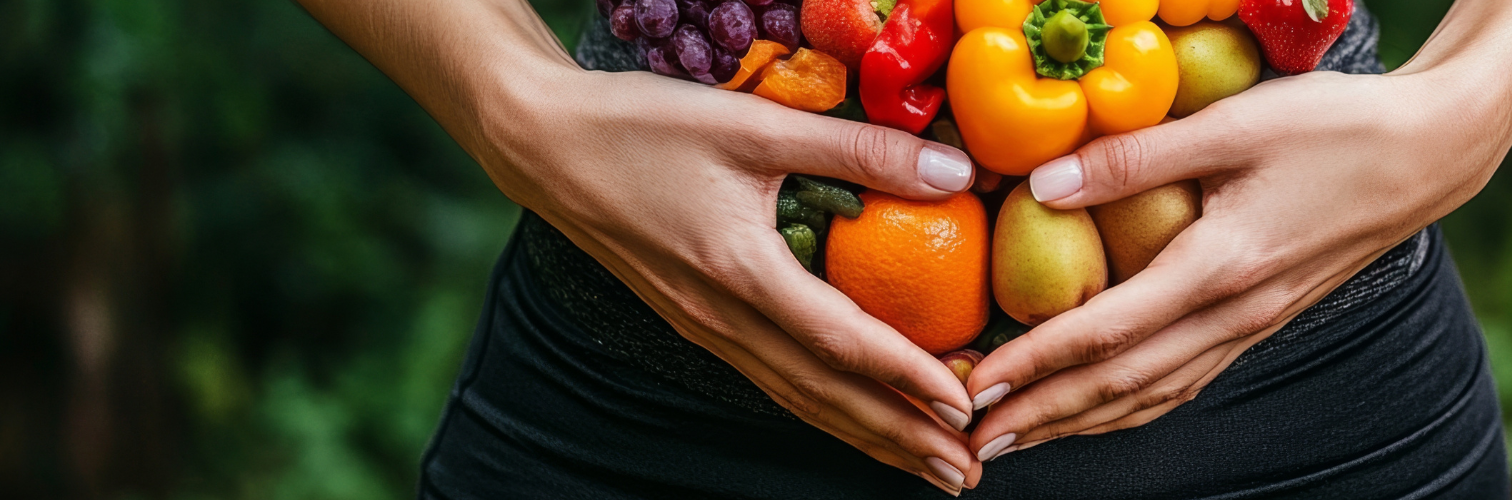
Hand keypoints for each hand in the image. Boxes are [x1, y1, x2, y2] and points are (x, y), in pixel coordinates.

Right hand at [478, 68, 983, 490]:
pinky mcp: (694, 323)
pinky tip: (854, 420)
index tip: (967, 404)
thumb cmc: (641, 127)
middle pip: (825, 395)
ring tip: (927, 466)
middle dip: (900, 438)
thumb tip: (955, 169)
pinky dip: (824, 409)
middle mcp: (722, 319)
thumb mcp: (754, 124)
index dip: (909, 376)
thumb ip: (857, 148)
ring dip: (867, 437)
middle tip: (966, 471)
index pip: (841, 342)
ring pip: (799, 400)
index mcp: (741, 272)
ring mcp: (705, 329)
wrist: (542, 145)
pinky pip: (771, 382)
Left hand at [962, 70, 1511, 460]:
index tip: (975, 388)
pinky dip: (1133, 405)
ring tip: (1021, 437)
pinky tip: (1104, 410)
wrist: (1430, 152)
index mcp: (1219, 269)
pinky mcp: (1263, 319)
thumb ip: (1135, 157)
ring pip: (1154, 395)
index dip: (1033, 365)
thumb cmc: (1336, 128)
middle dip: (1042, 415)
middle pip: (1121, 386)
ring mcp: (1252, 325)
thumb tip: (1042, 183)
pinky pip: (1186, 380)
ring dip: (1081, 421)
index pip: (1105, 335)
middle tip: (973, 438)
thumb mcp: (1232, 125)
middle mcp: (1234, 314)